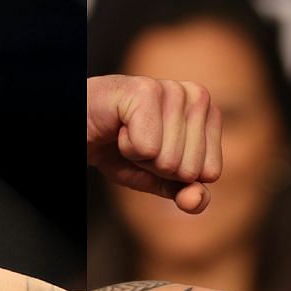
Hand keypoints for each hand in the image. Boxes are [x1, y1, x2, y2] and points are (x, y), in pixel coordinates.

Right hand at [87, 73, 222, 213]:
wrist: (81, 130)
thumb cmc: (121, 149)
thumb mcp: (159, 180)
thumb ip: (186, 194)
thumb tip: (196, 200)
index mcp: (209, 114)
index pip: (210, 172)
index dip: (175, 174)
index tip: (156, 151)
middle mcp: (197, 96)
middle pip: (190, 168)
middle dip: (157, 166)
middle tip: (138, 141)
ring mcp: (173, 90)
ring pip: (169, 160)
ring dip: (140, 154)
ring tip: (127, 132)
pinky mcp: (145, 90)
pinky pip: (147, 148)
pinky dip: (127, 147)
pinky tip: (119, 126)